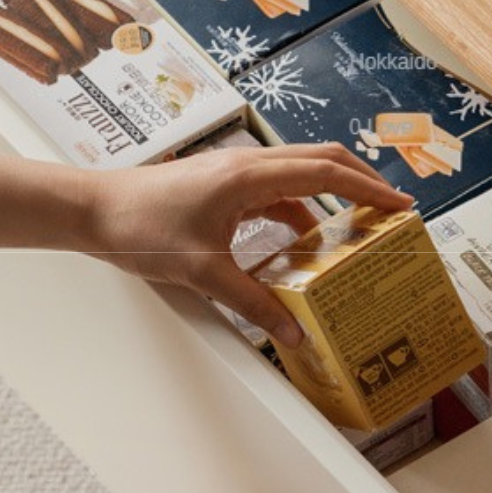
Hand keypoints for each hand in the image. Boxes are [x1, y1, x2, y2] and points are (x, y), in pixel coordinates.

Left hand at [84, 141, 413, 343]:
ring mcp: (232, 172)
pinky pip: (272, 192)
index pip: (325, 172)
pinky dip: (296, 211)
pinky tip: (299, 243)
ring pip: (297, 174)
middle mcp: (245, 165)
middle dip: (361, 181)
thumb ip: (252, 304)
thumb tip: (293, 332)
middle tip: (392, 209)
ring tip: (354, 229)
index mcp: (247, 176)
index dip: (369, 189)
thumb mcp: (202, 273)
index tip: (400, 206)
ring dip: (329, 196)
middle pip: (320, 160)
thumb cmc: (138, 230)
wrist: (91, 209)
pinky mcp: (219, 185)